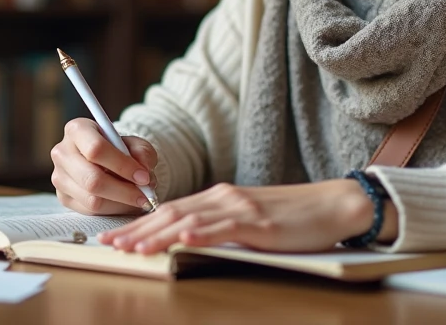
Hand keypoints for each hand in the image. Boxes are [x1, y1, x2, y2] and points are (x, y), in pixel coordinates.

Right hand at [50, 118, 158, 215]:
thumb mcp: (135, 143)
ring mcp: (59, 176)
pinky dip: (113, 210)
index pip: (96, 149)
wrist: (105, 160)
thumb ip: (143, 153)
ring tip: (139, 198)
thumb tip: (144, 170)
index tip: (144, 176)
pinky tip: (126, 203)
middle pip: (92, 179)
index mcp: (77, 129)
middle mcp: (62, 152)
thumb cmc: (120, 148)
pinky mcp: (63, 197)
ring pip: (92, 199)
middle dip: (124, 190)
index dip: (122, 165)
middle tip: (146, 195)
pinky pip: (90, 211)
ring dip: (121, 203)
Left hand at [98, 179, 396, 253]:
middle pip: (172, 213)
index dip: (140, 224)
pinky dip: (201, 234)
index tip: (116, 237)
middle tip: (110, 245)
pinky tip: (183, 240)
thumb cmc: (295, 217)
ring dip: (157, 235)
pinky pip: (225, 229)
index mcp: (220, 197)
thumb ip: (221, 227)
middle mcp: (225, 198)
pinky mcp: (260, 223)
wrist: (335, 205)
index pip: (171, 210)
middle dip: (137, 230)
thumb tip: (190, 242)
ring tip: (133, 248)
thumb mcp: (250, 220)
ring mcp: (241, 208)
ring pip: (190, 221)